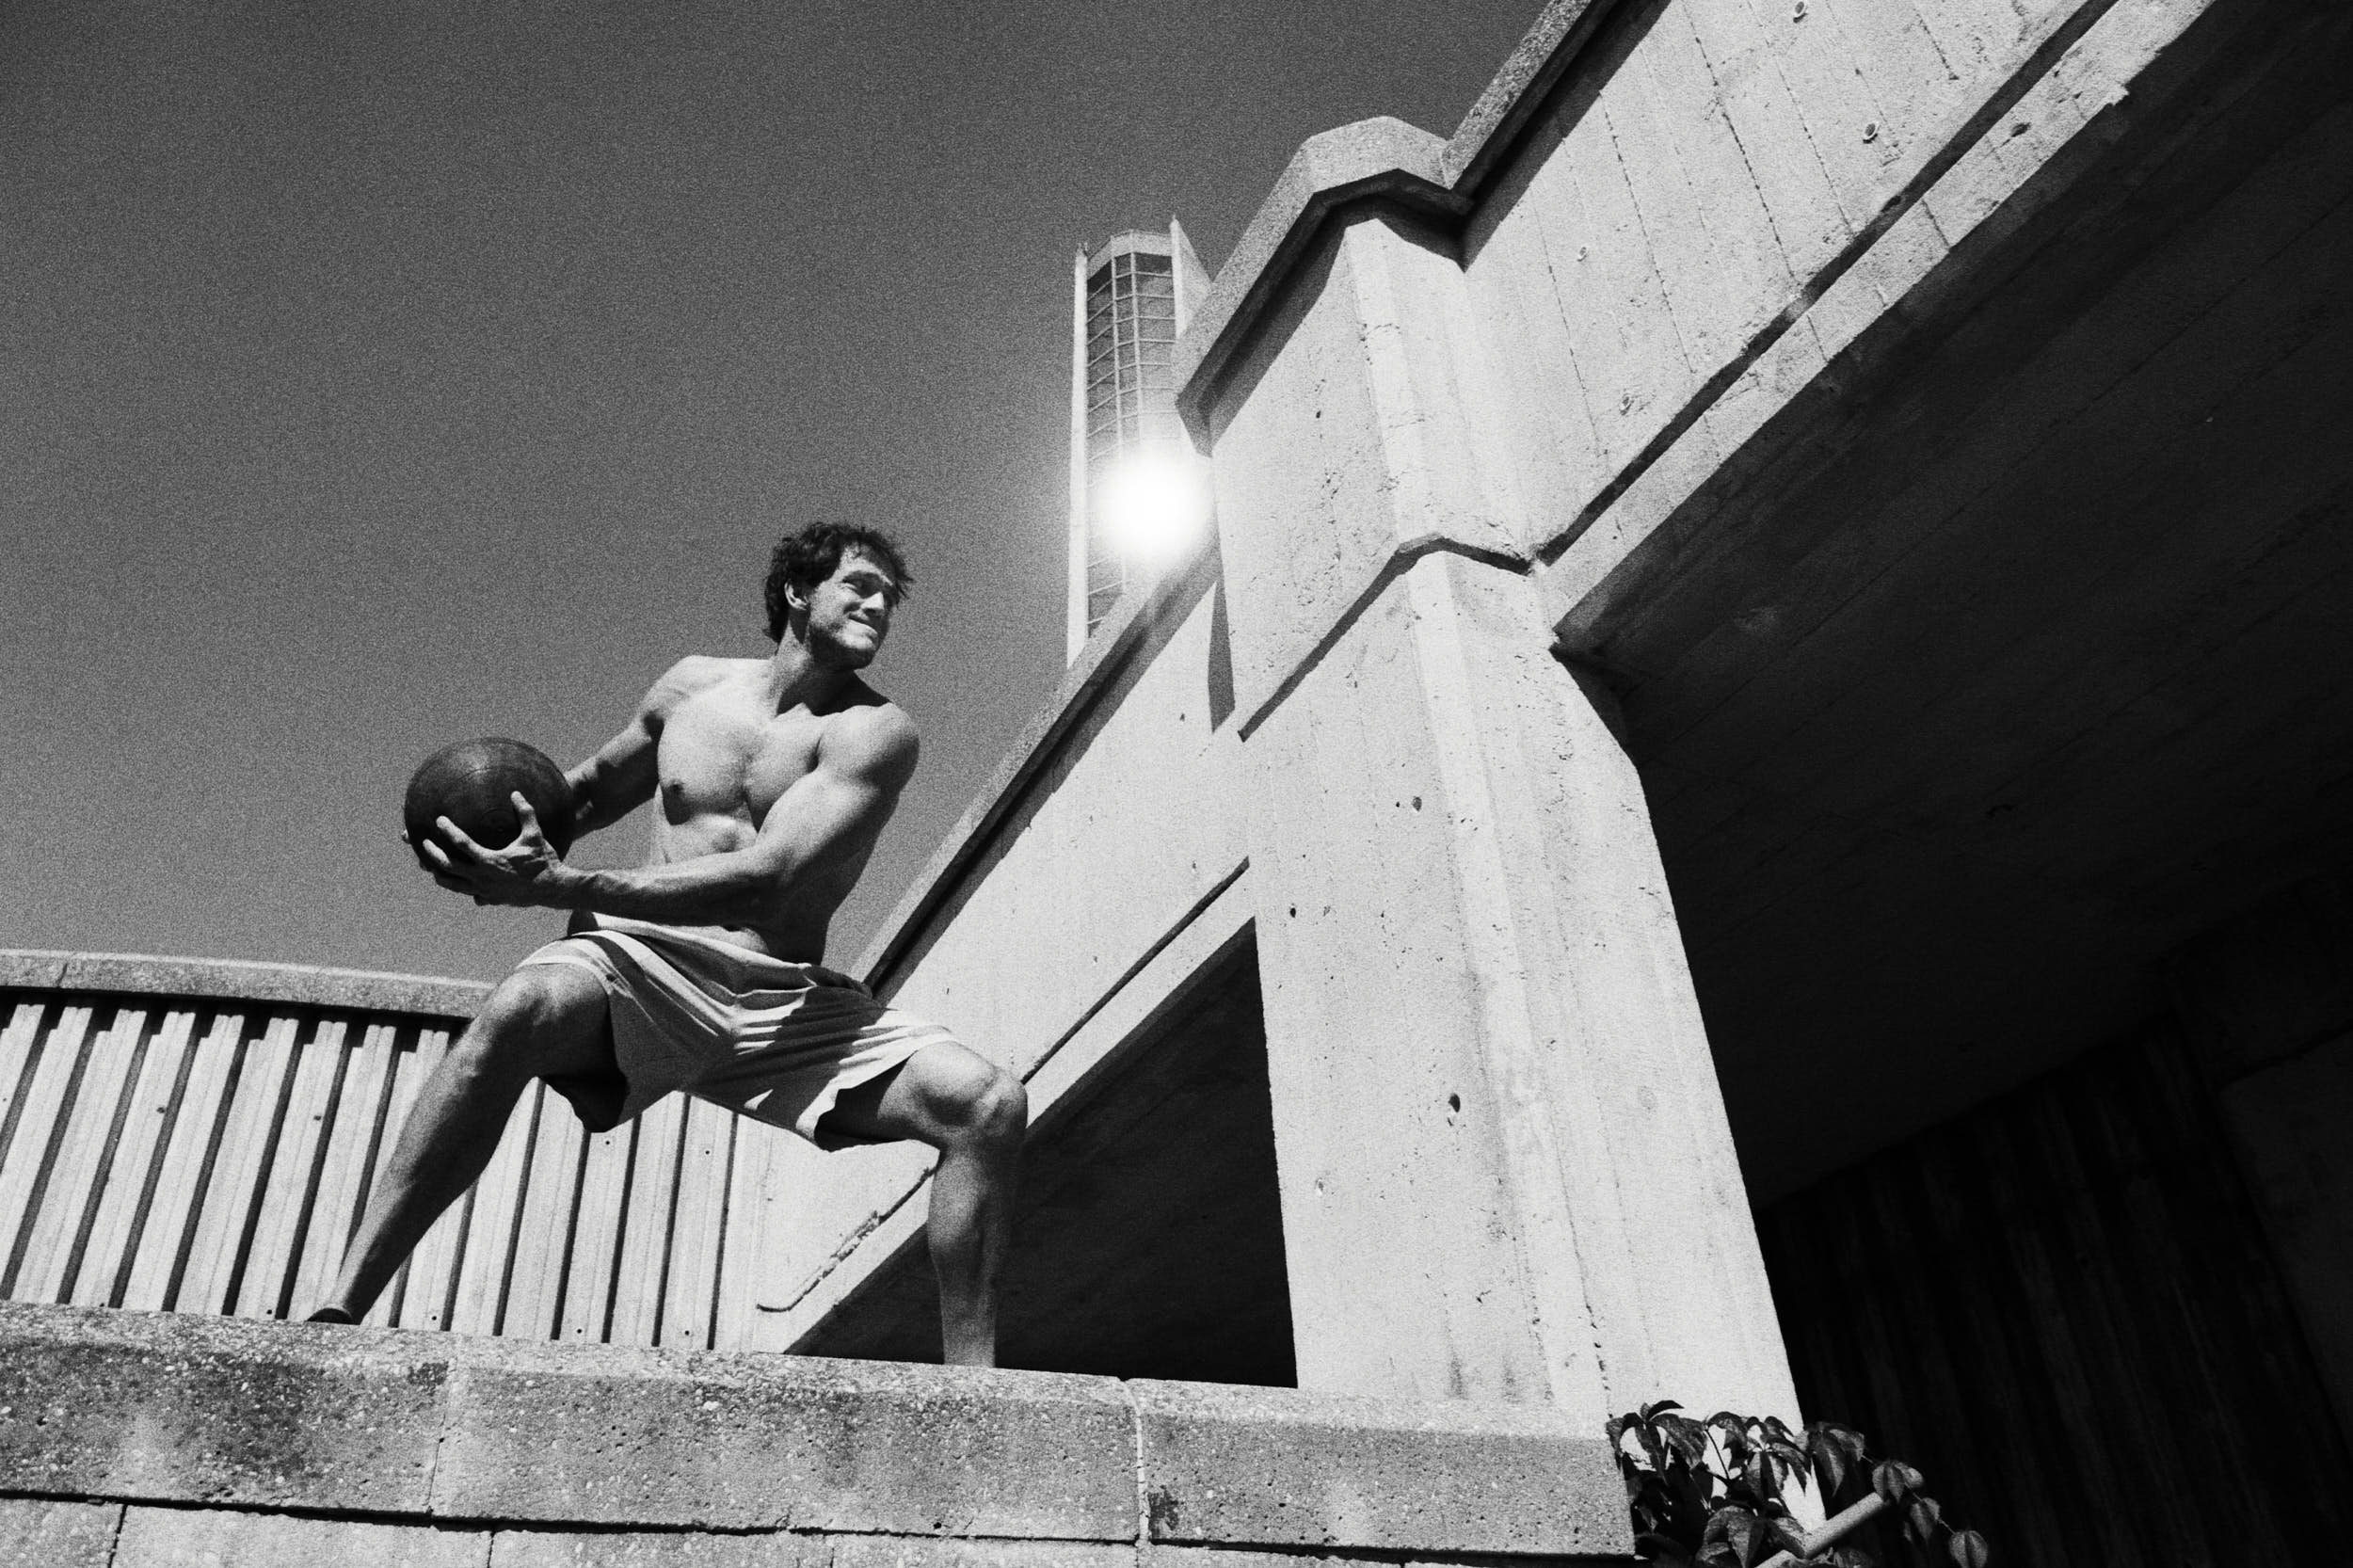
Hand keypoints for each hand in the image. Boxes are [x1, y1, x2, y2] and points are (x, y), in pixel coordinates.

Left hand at [411, 793, 567, 906]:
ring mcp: (485, 891)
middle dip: (432, 854)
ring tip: (431, 868)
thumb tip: (515, 793)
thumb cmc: (544, 860)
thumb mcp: (535, 835)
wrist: (552, 889)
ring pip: (454, 885)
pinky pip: (469, 893)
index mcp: (490, 861)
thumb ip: (525, 813)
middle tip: (423, 843)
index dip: (448, 831)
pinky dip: (461, 887)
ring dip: (440, 875)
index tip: (439, 820)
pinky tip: (459, 882)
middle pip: (448, 866)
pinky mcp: (490, 899)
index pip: (462, 844)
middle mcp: (483, 878)